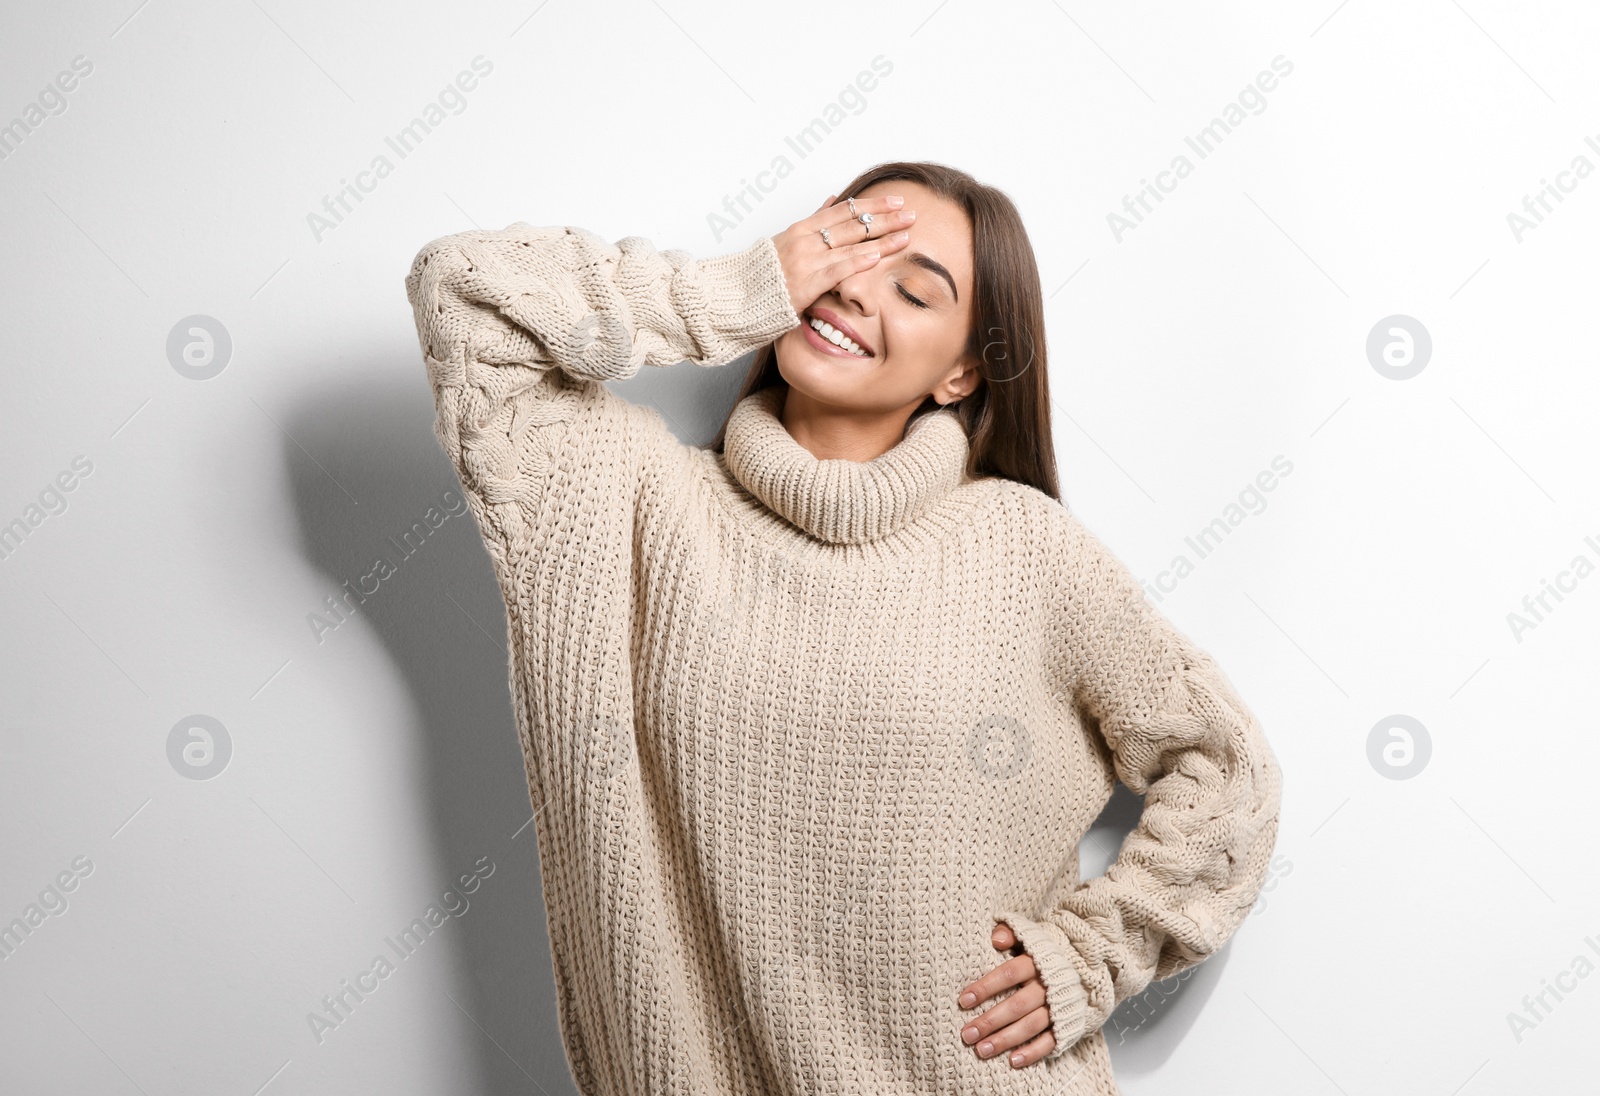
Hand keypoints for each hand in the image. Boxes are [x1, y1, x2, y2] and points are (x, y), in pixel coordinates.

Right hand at [770, 193, 917, 317]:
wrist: (738, 296)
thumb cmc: (763, 271)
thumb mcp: (787, 238)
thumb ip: (814, 220)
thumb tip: (833, 199)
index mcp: (802, 228)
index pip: (845, 210)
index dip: (873, 205)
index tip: (895, 201)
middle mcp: (805, 240)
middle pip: (853, 225)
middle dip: (885, 219)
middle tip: (910, 215)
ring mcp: (806, 261)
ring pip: (850, 245)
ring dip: (881, 239)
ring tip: (905, 235)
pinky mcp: (805, 284)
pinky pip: (836, 270)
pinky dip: (858, 262)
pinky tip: (877, 257)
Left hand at [955, 920, 1056, 1067]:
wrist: (1085, 964)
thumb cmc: (1043, 951)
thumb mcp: (1028, 935)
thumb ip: (1010, 933)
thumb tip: (995, 939)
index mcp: (1036, 962)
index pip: (1008, 974)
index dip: (986, 987)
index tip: (963, 1001)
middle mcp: (1048, 986)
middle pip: (1017, 1005)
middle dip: (990, 1021)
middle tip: (967, 1034)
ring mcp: (1058, 1007)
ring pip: (1031, 1026)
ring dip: (1006, 1040)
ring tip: (982, 1050)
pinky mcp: (1067, 1024)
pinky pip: (1050, 1041)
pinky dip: (1033, 1052)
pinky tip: (1013, 1061)